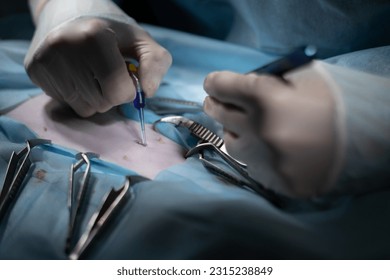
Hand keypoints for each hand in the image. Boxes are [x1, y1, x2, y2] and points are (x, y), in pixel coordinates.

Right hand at [25, 1, 171, 116]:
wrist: (71, 12)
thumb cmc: (112, 32)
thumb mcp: (141, 41)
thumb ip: (156, 64)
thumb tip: (148, 91)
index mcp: (95, 36)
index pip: (117, 91)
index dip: (128, 90)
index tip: (125, 77)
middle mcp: (64, 46)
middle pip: (101, 104)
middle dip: (112, 96)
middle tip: (108, 75)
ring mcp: (45, 58)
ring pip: (83, 109)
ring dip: (94, 98)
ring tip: (91, 74)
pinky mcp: (33, 69)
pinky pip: (65, 103)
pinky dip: (76, 95)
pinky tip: (75, 74)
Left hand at [203, 61, 342, 197]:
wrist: (361, 150)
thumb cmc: (335, 108)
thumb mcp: (307, 79)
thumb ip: (271, 79)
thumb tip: (243, 84)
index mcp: (266, 98)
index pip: (221, 85)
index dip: (215, 81)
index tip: (214, 82)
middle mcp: (256, 129)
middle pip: (217, 111)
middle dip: (215, 102)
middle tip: (216, 100)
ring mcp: (260, 157)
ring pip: (229, 138)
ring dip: (233, 129)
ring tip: (248, 125)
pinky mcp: (267, 177)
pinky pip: (247, 160)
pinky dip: (251, 150)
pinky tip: (267, 147)